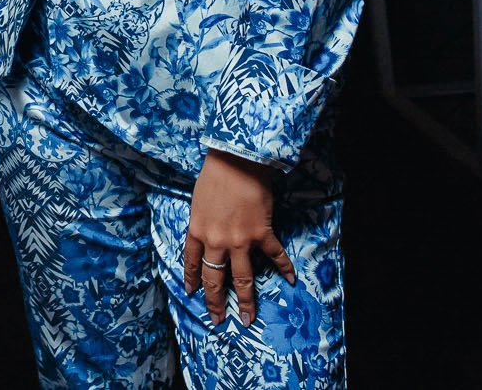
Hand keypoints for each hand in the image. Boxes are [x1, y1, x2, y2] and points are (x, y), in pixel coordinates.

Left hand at [182, 148, 297, 326]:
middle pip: (214, 278)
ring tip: (248, 318)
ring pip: (242, 278)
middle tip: (218, 320)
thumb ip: (202, 223)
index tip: (193, 294)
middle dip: (216, 302)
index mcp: (197, 231)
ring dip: (246, 300)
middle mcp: (216, 241)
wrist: (236, 161)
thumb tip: (206, 237)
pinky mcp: (261, 233)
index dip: (192, 280)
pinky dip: (284, 268)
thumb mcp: (198, 202)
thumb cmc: (214, 176)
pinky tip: (290, 280)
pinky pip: (274, 256)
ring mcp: (240, 240)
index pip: (191, 263)